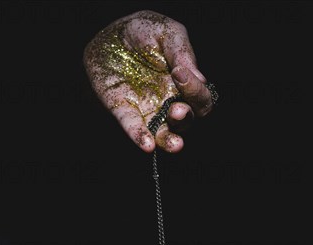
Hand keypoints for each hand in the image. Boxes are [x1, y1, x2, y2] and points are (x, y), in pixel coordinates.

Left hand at [83, 10, 213, 152]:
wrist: (111, 33)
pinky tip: (146, 145)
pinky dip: (140, 137)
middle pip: (186, 123)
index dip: (197, 93)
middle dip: (185, 119)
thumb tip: (201, 79)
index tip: (180, 73)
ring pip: (163, 134)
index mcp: (185, 86)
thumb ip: (183, 53)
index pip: (201, 101)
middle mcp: (169, 102)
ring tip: (173, 144)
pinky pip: (134, 128)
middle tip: (178, 111)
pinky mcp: (124, 111)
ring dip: (168, 140)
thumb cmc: (145, 32)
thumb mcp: (168, 33)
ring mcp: (147, 110)